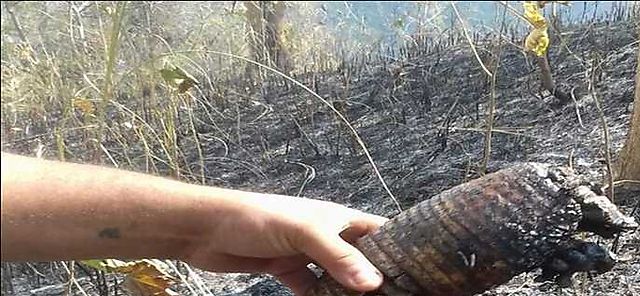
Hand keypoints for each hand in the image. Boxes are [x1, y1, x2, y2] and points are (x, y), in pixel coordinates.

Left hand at [183, 194, 387, 294]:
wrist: (207, 229)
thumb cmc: (257, 217)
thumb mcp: (303, 232)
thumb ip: (337, 256)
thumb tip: (373, 283)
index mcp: (338, 218)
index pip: (380, 232)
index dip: (400, 248)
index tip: (419, 271)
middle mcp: (327, 235)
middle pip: (361, 258)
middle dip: (376, 277)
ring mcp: (307, 254)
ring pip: (337, 277)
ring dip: (349, 292)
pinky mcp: (287, 270)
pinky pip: (312, 288)